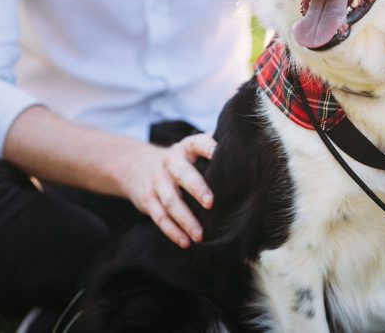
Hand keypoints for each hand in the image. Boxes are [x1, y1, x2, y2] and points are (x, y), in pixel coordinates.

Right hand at [119, 133, 216, 247]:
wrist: (138, 166)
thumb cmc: (180, 160)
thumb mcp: (191, 149)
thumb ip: (213, 147)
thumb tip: (247, 150)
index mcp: (186, 148)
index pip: (198, 143)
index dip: (207, 147)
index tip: (218, 154)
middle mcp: (170, 162)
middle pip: (182, 174)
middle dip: (196, 188)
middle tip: (211, 203)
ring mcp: (157, 181)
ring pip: (170, 201)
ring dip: (185, 219)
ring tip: (200, 235)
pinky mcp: (148, 199)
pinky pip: (159, 217)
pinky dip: (172, 231)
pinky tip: (185, 242)